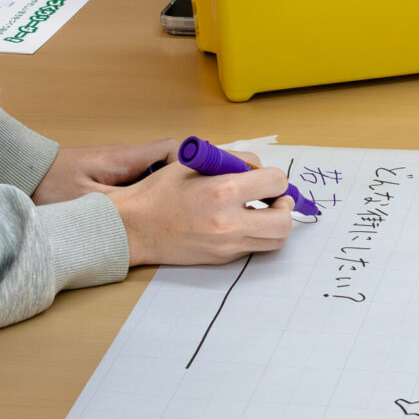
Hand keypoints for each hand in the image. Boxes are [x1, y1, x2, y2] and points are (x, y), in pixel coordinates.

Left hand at [35, 139, 182, 202]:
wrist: (25, 173)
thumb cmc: (50, 184)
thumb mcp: (89, 201)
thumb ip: (121, 204)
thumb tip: (153, 214)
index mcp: (126, 158)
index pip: (173, 150)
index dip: (192, 164)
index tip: (201, 185)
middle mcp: (129, 156)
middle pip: (172, 161)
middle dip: (185, 181)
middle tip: (194, 206)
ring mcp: (123, 163)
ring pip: (159, 171)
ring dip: (167, 189)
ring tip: (174, 214)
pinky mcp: (116, 172)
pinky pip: (144, 178)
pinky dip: (152, 193)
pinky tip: (150, 214)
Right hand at [109, 155, 300, 265]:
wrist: (133, 227)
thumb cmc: (159, 192)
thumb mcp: (195, 163)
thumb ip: (233, 160)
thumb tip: (259, 168)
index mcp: (222, 191)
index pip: (276, 183)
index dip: (276, 178)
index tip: (267, 178)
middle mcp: (229, 222)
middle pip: (284, 221)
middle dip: (285, 206)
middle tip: (275, 199)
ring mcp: (226, 245)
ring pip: (275, 240)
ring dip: (275, 223)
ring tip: (261, 211)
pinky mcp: (222, 258)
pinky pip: (253, 247)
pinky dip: (255, 234)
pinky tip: (240, 222)